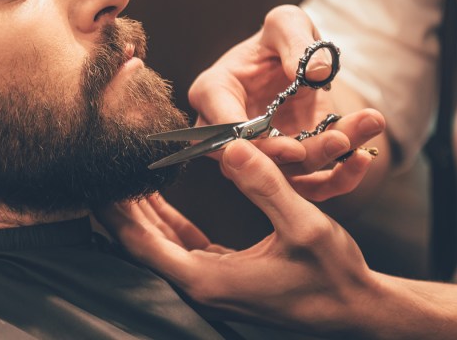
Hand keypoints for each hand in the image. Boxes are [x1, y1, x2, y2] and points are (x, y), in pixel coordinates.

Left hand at [99, 139, 378, 335]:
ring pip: (160, 245)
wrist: (359, 310)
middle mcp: (201, 286)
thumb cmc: (334, 275)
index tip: (97, 181)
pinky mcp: (224, 280)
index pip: (140, 243)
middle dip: (119, 207)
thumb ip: (264, 185)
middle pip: (141, 244)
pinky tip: (160, 199)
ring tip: (124, 175)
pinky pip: (181, 248)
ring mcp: (211, 286)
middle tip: (103, 168)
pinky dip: (167, 222)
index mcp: (208, 279)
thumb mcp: (304, 224)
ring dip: (141, 212)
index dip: (113, 211)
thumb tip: (230, 145)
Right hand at [189, 5, 383, 200]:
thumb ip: (295, 39)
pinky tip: (364, 155)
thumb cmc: (283, 39)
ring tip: (363, 130)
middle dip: (297, 156)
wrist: (302, 63)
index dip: (254, 141)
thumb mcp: (287, 23)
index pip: (223, 125)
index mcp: (214, 92)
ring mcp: (256, 155)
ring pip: (285, 175)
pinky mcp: (289, 169)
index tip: (291, 146)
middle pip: (252, 159)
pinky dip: (339, 177)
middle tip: (338, 140)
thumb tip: (314, 71)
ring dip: (326, 159)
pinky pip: (310, 186)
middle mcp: (228, 132)